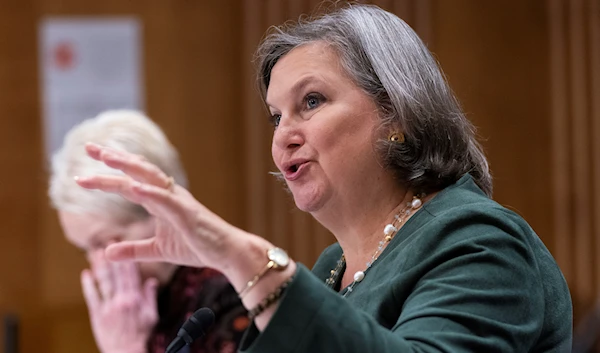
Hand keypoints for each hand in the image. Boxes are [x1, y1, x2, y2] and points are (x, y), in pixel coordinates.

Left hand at [75, 143, 242, 269]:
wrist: (227, 253)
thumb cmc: (197, 246)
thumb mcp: (158, 250)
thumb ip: (133, 250)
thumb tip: (105, 252)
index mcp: (160, 200)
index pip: (130, 182)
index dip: (108, 173)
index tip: (84, 168)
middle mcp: (168, 194)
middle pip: (137, 171)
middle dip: (113, 159)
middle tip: (88, 147)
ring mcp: (178, 202)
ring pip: (151, 178)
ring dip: (129, 167)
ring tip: (107, 158)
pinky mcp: (188, 214)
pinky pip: (167, 201)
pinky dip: (150, 193)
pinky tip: (134, 188)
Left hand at [82, 250, 157, 352]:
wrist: (126, 352)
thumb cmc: (141, 336)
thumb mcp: (151, 316)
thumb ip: (150, 297)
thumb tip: (152, 282)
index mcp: (135, 298)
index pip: (131, 274)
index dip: (127, 258)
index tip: (124, 245)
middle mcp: (121, 300)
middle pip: (116, 274)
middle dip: (112, 257)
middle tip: (108, 242)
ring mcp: (108, 307)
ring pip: (103, 282)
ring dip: (99, 266)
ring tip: (95, 252)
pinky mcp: (97, 315)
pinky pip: (92, 297)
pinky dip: (88, 284)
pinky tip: (86, 273)